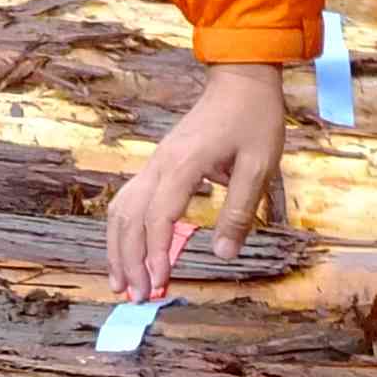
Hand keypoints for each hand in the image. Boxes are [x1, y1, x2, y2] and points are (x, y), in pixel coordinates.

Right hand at [106, 61, 286, 300]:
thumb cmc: (253, 120)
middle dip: (128, 259)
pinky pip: (129, 200)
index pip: (159, 215)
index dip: (156, 252)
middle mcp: (158, 165)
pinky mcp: (157, 165)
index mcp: (182, 165)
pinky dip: (123, 230)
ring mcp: (153, 163)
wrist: (239, 80)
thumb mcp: (259, 166)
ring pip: (121, 209)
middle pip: (129, 217)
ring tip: (121, 282)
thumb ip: (239, 211)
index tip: (159, 283)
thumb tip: (223, 255)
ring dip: (118, 247)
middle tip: (137, 296)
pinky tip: (127, 250)